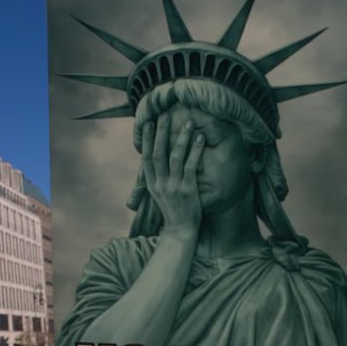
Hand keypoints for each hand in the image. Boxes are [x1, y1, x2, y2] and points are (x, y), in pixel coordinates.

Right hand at [141, 113, 203, 237]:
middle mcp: (160, 183)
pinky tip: (199, 138)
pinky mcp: (188, 189)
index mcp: (152, 184)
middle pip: (159, 152)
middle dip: (161, 132)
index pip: (147, 157)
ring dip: (181, 137)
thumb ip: (157, 178)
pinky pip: (191, 165)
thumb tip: (154, 161)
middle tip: (164, 114)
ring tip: (188, 122)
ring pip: (175, 156)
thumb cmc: (173, 210)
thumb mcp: (159, 194)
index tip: (147, 123)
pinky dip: (195, 150)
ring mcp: (174, 186)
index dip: (146, 139)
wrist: (180, 231)